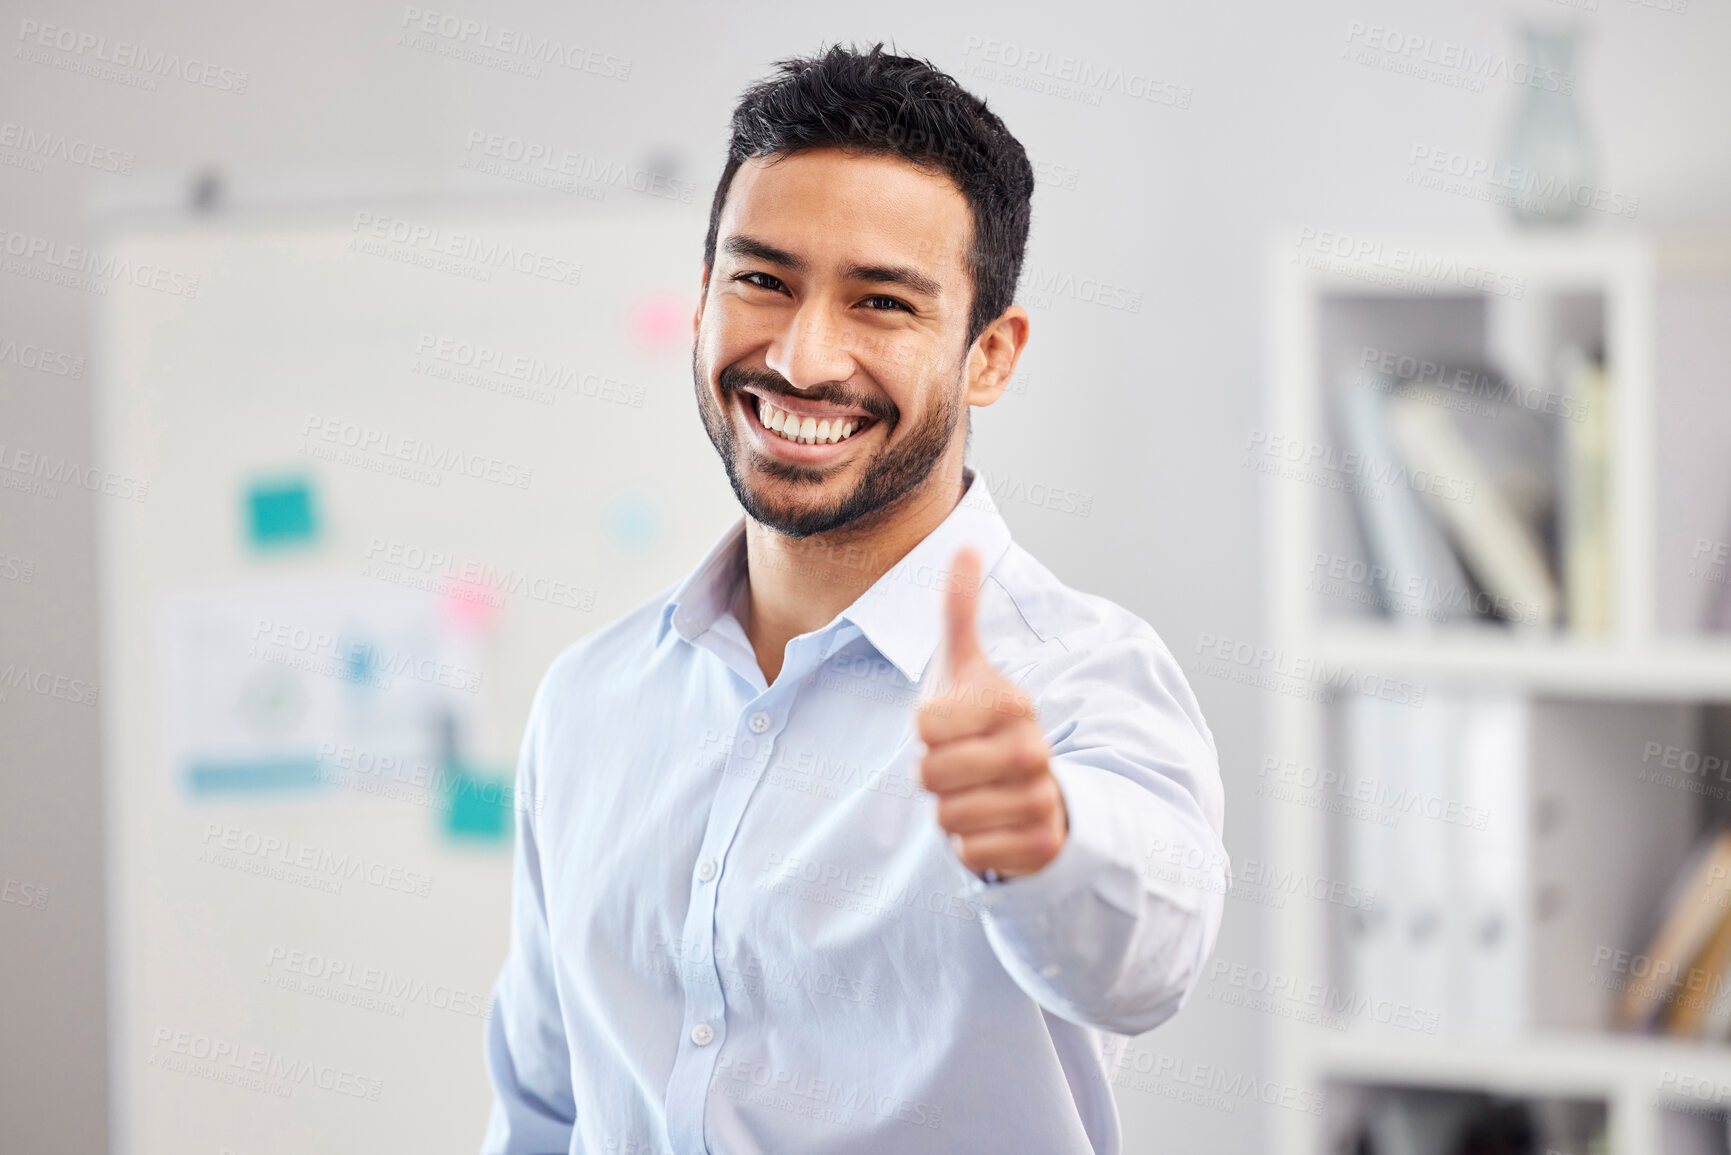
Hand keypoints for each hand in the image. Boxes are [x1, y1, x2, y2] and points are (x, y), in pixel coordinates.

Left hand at [917, 546, 1066, 879]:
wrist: (1037, 791)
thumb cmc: (986, 727)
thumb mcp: (969, 670)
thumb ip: (961, 611)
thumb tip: (966, 546)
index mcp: (1013, 704)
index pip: (924, 726)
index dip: (927, 731)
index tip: (956, 727)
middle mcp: (1034, 750)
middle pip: (929, 775)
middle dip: (936, 775)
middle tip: (965, 767)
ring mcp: (1041, 800)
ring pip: (946, 817)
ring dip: (952, 811)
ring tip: (979, 794)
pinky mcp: (1040, 846)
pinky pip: (968, 852)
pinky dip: (971, 846)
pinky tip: (993, 826)